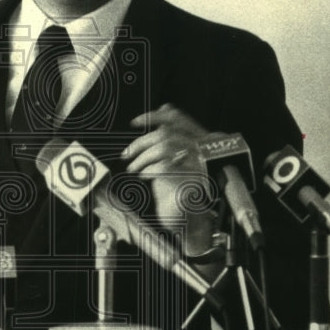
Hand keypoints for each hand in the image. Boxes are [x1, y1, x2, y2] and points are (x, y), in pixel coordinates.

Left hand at [121, 103, 215, 254]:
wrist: (190, 221)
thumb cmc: (179, 190)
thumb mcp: (174, 160)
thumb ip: (171, 137)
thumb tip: (164, 108)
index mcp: (200, 144)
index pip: (179, 119)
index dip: (156, 116)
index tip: (135, 122)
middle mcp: (203, 153)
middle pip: (167, 134)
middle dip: (141, 143)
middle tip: (127, 154)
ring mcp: (199, 168)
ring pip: (164, 148)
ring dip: (142, 158)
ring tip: (134, 168)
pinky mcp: (191, 184)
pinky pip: (164, 168)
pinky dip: (148, 170)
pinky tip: (144, 177)